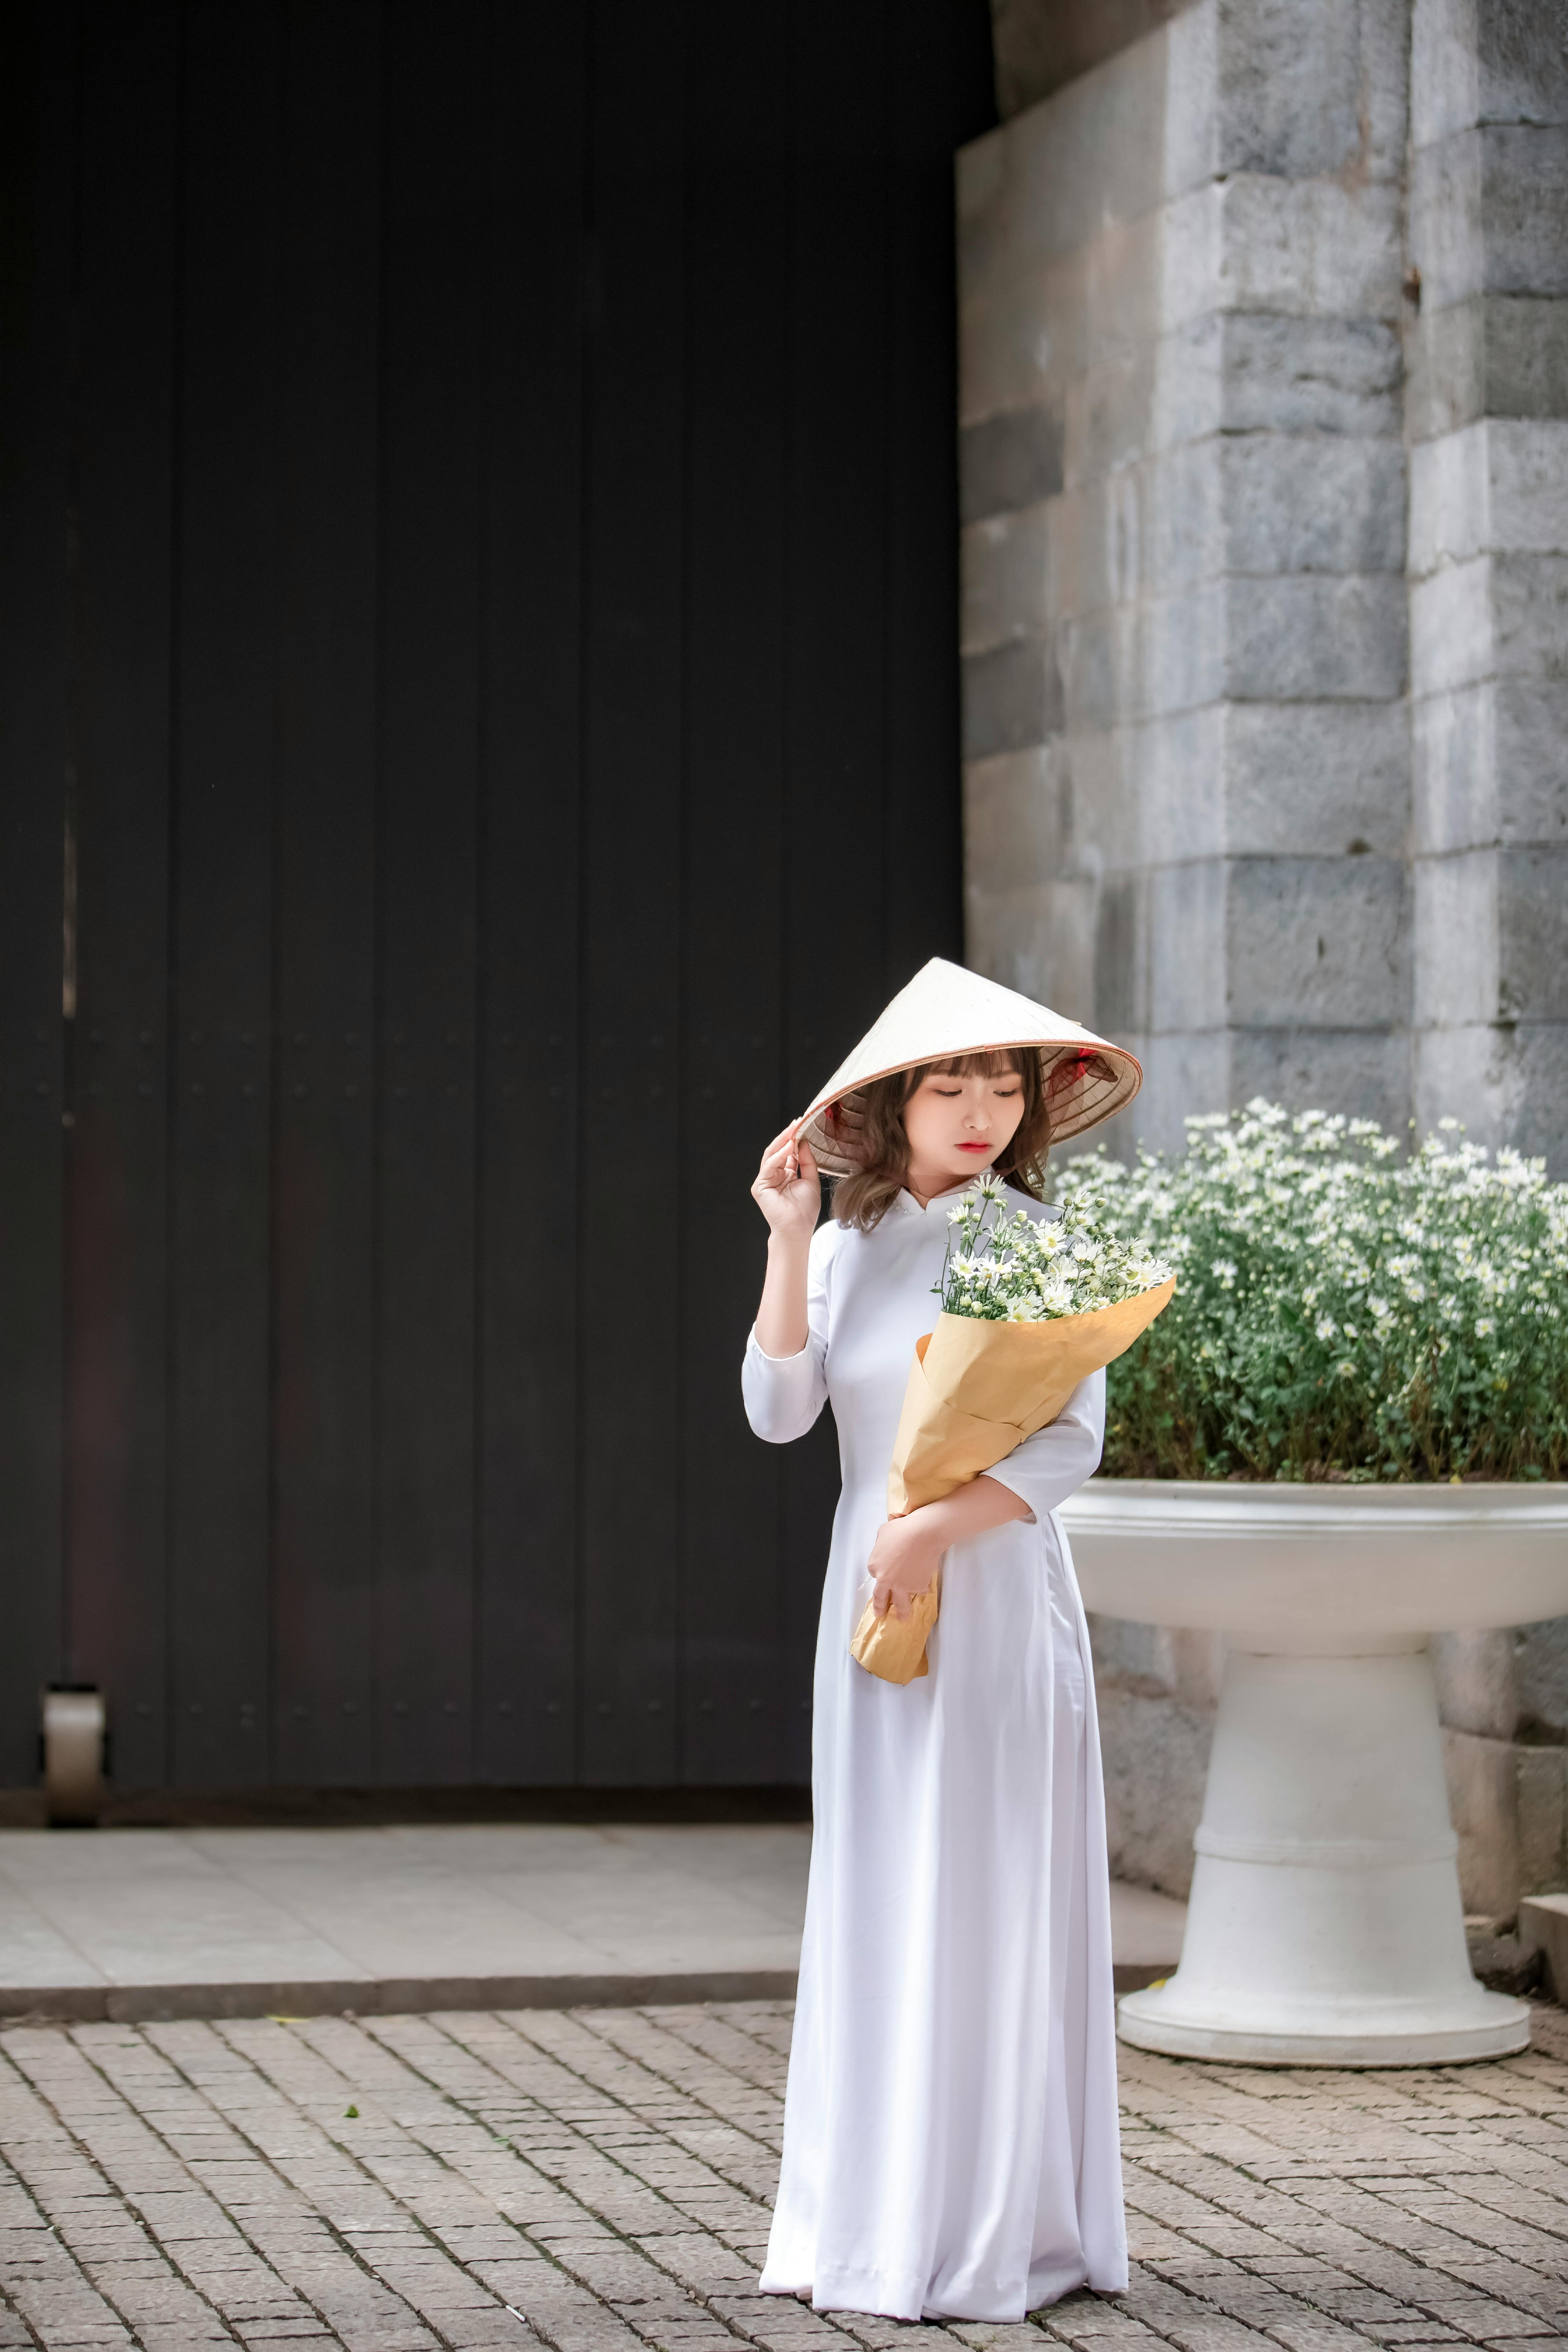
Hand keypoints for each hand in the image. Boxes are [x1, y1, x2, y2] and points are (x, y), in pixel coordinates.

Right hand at [751, 1124, 819, 1241]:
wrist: (798, 1229)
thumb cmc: (805, 1209)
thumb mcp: (811, 1180)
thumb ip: (807, 1161)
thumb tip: (803, 1141)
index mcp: (785, 1174)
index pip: (787, 1152)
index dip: (794, 1138)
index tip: (802, 1125)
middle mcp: (773, 1175)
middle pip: (778, 1151)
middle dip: (787, 1136)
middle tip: (796, 1122)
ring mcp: (765, 1181)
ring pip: (771, 1155)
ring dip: (782, 1142)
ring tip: (793, 1130)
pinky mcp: (759, 1187)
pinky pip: (768, 1166)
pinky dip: (778, 1156)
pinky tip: (788, 1147)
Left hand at [867, 1513, 941, 1622]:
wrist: (922, 1535)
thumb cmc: (901, 1529)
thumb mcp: (883, 1534)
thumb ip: (882, 1546)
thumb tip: (888, 1549)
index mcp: (874, 1566)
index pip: (875, 1574)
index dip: (881, 1573)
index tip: (885, 1576)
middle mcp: (885, 1580)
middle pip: (880, 1597)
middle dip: (880, 1608)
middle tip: (880, 1615)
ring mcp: (901, 1586)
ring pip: (900, 1603)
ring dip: (901, 1612)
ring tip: (903, 1618)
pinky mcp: (917, 1587)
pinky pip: (919, 1590)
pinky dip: (922, 1588)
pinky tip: (925, 1586)